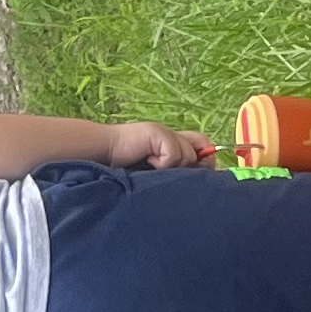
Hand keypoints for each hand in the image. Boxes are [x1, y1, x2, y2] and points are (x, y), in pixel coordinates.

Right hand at [101, 120, 217, 169]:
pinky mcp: (158, 134)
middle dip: (196, 166)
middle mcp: (172, 136)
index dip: (208, 161)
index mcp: (173, 145)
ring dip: (173, 169)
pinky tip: (148, 162)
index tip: (203, 177)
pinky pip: (173, 154)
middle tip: (173, 174)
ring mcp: (166, 133)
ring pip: (188, 155)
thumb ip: (175, 171)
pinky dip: (163, 164)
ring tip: (153, 170)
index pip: (204, 146)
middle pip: (203, 146)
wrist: (102, 156)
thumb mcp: (156, 174)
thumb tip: (202, 178)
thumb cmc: (125, 170)